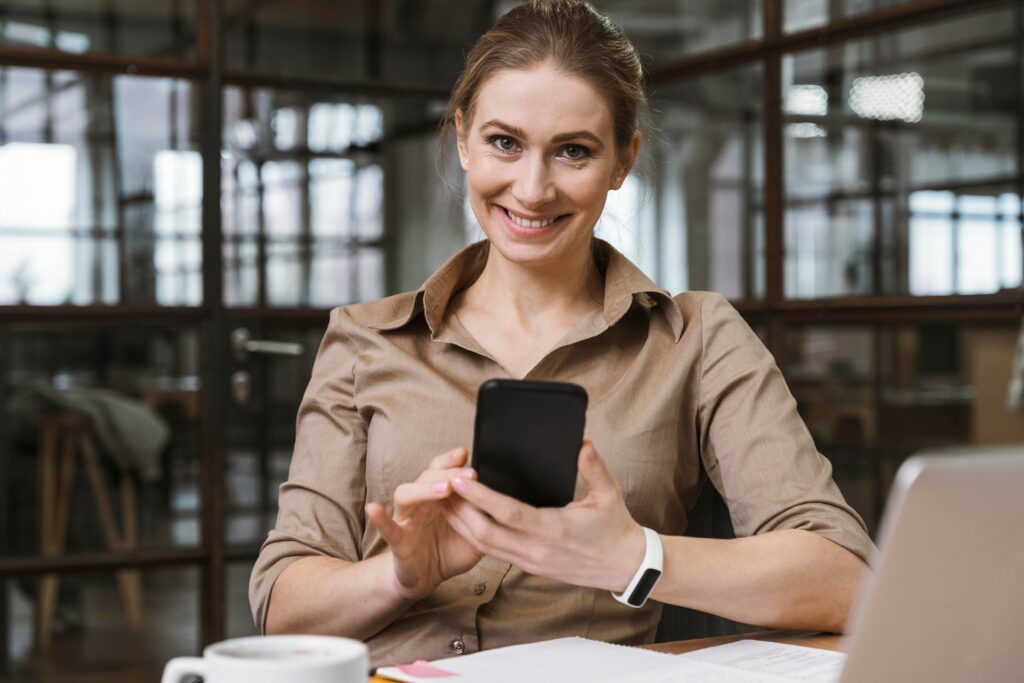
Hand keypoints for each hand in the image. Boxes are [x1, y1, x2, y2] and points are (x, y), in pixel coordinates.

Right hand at [365, 448, 483, 600]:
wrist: (426, 578)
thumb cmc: (449, 550)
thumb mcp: (475, 533)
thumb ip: (483, 516)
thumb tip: (504, 499)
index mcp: (439, 497)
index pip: (443, 471)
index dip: (453, 462)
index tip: (467, 454)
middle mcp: (421, 502)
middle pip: (426, 477)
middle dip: (447, 473)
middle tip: (468, 473)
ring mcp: (407, 519)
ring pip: (407, 495)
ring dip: (424, 489)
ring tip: (443, 490)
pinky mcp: (398, 542)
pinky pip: (388, 528)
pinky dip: (380, 518)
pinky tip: (373, 509)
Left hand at [443, 441, 645, 592]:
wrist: (626, 568)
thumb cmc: (617, 530)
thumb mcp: (609, 494)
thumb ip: (592, 467)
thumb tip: (581, 443)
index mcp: (554, 530)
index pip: (507, 513)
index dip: (480, 497)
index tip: (459, 480)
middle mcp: (537, 549)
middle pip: (485, 533)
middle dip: (458, 510)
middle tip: (440, 487)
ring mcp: (531, 561)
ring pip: (485, 546)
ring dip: (462, 524)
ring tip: (443, 501)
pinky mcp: (530, 567)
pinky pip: (495, 552)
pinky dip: (475, 535)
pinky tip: (465, 519)